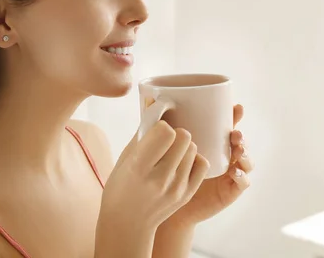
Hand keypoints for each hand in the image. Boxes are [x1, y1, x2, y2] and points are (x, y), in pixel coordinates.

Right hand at [95, 121, 209, 257]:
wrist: (127, 223)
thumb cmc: (121, 186)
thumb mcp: (125, 157)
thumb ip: (143, 132)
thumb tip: (154, 101)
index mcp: (139, 166)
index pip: (165, 131)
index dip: (162, 125)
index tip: (156, 129)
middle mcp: (160, 178)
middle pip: (183, 137)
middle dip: (175, 132)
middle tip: (166, 139)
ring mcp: (176, 188)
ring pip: (193, 148)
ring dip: (184, 145)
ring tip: (172, 153)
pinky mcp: (187, 194)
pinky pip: (202, 163)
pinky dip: (193, 158)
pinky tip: (182, 162)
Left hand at [164, 105, 252, 225]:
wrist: (163, 205)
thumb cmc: (161, 174)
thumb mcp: (161, 150)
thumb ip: (161, 130)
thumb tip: (150, 102)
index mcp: (210, 143)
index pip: (226, 126)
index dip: (234, 116)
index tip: (235, 107)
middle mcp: (222, 157)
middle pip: (239, 141)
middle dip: (240, 135)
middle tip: (235, 133)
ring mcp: (227, 174)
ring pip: (245, 160)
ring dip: (244, 153)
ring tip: (237, 150)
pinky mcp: (228, 192)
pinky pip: (242, 183)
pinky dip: (242, 176)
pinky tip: (234, 172)